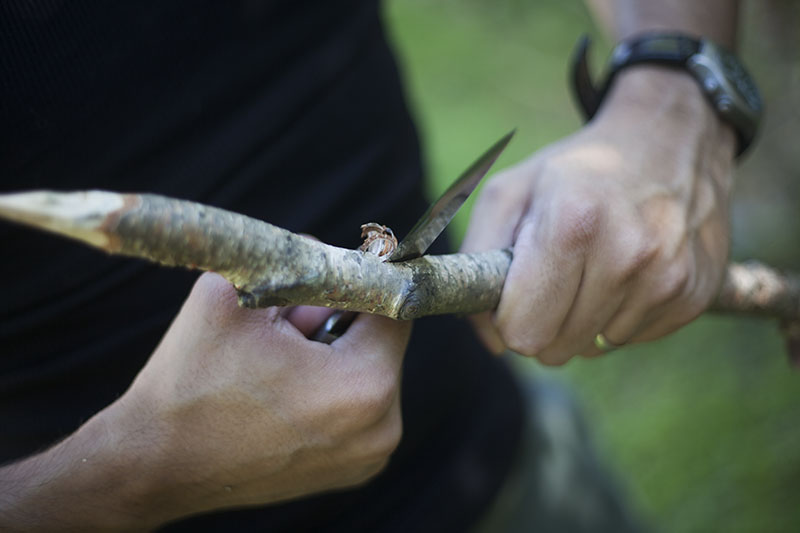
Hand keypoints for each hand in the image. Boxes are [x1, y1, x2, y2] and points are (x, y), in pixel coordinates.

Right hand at [2, 273, 410, 529]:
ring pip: (368, 371)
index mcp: (363, 385)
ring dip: (335, 352)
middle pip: (382, 340)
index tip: (336, 267)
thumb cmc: (189, 379)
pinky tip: (282, 390)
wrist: (152, 463)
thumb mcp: (234, 294)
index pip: (394, 305)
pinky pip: (357, 406)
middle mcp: (381, 428)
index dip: (364, 277)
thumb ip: (295, 258)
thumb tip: (331, 249)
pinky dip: (331, 386)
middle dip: (342, 318)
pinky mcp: (352, 470)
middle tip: (288, 321)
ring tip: (277, 362)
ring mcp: (370, 457)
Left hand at [461, 68, 735, 363]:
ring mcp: (666, 277)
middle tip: (553, 277)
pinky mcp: (693, 294)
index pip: (522, 331)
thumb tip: (491, 341)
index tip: (517, 289)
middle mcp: (626, 254)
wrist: (669, 138)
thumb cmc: (575, 172)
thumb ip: (477, 262)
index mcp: (571, 224)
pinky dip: (618, 316)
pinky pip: (630, 339)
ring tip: (593, 267)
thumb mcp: (509, 193)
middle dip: (543, 322)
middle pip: (554, 349)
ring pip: (592, 349)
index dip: (509, 316)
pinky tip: (625, 273)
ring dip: (582, 320)